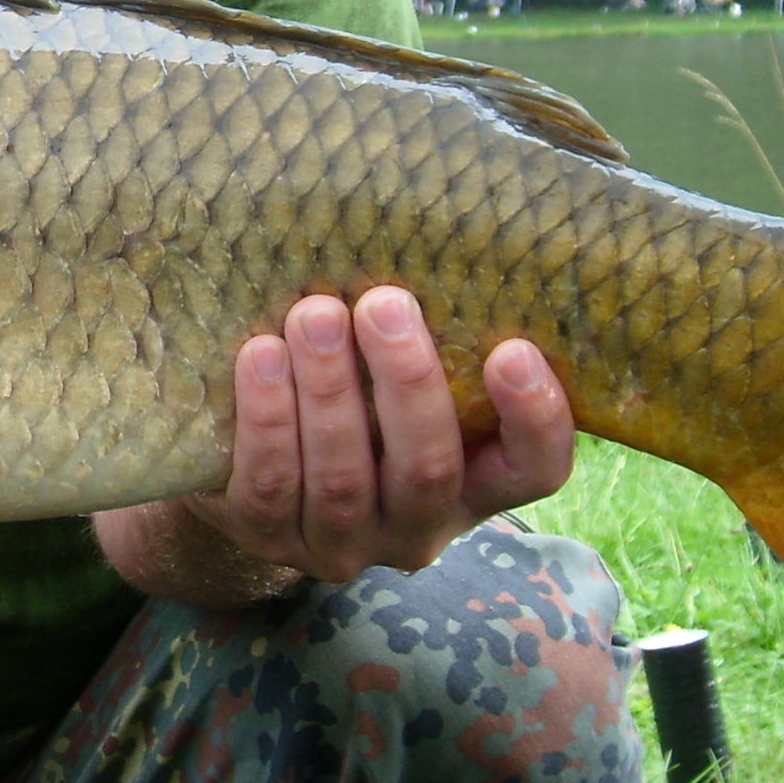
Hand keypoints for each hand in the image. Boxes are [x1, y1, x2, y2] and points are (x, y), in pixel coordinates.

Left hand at [188, 284, 572, 577]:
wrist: (248, 466)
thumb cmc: (351, 395)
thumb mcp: (396, 378)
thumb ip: (430, 340)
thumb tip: (435, 237)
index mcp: (474, 486)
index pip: (534, 470)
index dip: (535, 419)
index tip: (514, 349)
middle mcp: (417, 529)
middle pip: (428, 470)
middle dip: (406, 382)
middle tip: (383, 303)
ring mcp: (343, 545)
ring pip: (343, 478)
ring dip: (330, 390)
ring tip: (314, 314)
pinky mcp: (268, 539)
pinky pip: (271, 485)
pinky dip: (267, 418)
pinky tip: (260, 356)